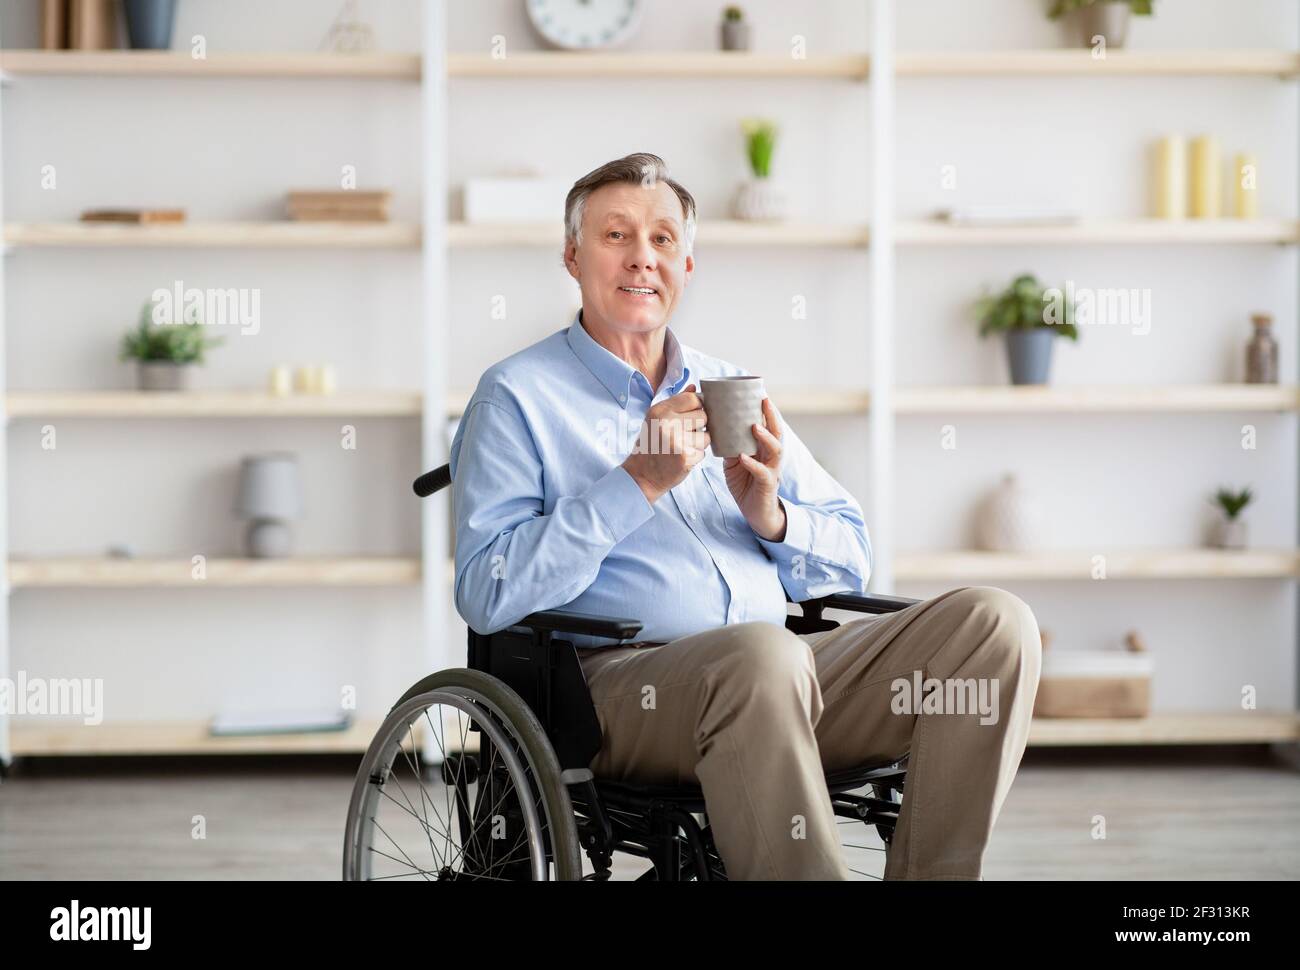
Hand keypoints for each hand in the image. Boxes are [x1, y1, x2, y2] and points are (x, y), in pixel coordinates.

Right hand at [622, 384, 710, 504]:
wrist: (642, 475)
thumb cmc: (651, 445)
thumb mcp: (656, 419)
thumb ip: (676, 402)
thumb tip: (695, 387)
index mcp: (660, 411)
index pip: (693, 398)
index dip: (698, 407)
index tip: (692, 416)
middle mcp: (667, 423)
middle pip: (703, 416)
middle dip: (699, 426)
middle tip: (684, 435)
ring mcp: (677, 441)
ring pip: (707, 435)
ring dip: (699, 442)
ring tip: (683, 447)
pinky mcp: (685, 457)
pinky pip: (704, 452)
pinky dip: (696, 456)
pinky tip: (682, 458)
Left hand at [722, 396, 786, 541]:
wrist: (756, 513)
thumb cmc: (746, 484)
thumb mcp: (734, 462)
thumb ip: (730, 446)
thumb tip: (716, 428)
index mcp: (764, 449)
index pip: (769, 426)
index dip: (767, 411)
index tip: (760, 393)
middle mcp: (772, 457)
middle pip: (777, 432)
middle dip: (772, 416)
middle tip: (764, 400)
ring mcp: (772, 470)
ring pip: (775, 450)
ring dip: (765, 437)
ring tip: (754, 426)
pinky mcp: (767, 485)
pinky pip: (762, 472)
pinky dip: (752, 463)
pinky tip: (742, 457)